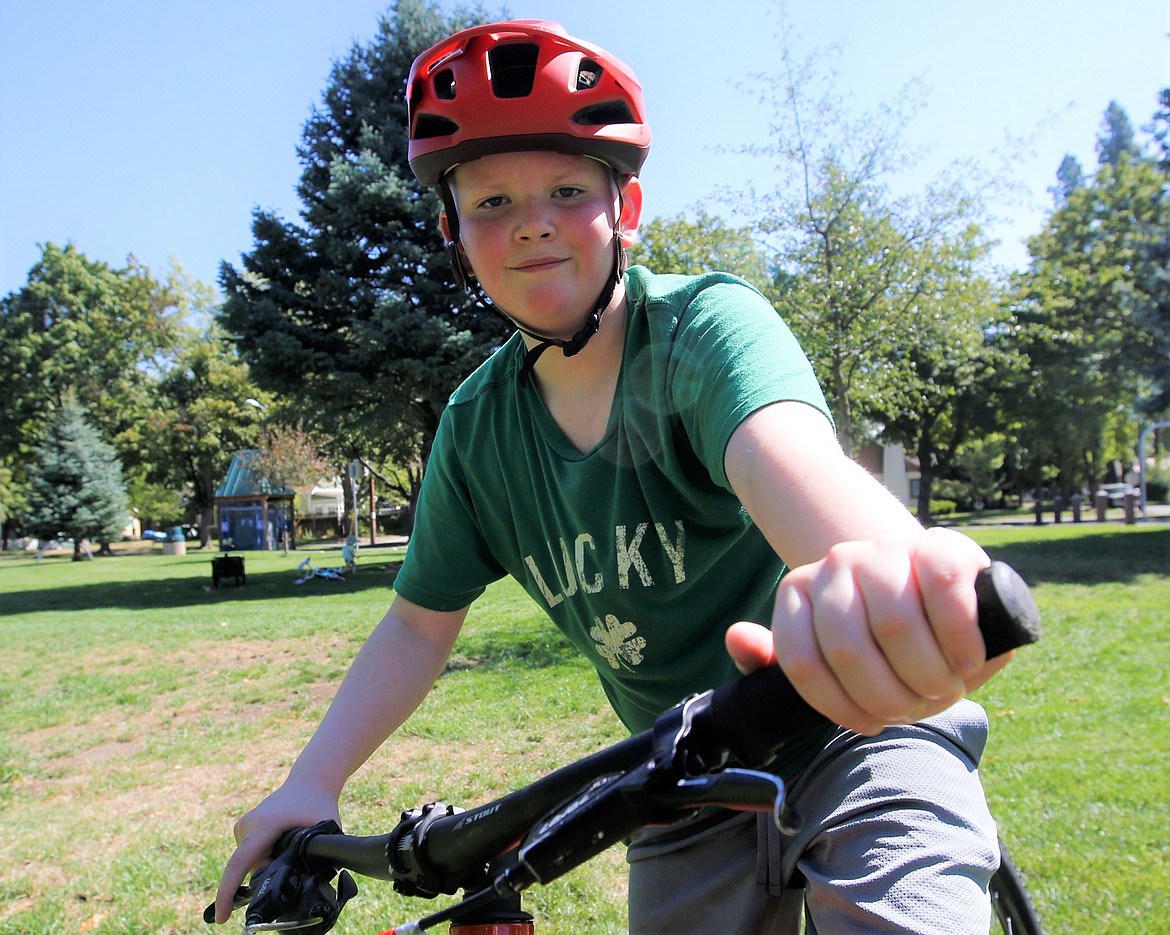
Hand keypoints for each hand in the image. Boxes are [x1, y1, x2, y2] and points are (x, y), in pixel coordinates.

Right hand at [213, 781, 340, 923]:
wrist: (309, 782)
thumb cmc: (318, 805)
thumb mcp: (324, 831)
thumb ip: (317, 857)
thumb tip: (310, 884)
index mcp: (264, 825)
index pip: (240, 863)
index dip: (228, 892)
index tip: (221, 916)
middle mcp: (247, 825)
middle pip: (251, 868)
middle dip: (269, 875)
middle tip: (296, 858)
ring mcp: (243, 826)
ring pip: (252, 864)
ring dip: (270, 864)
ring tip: (292, 842)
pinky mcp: (243, 829)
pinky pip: (251, 856)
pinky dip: (266, 858)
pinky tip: (283, 842)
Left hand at [726, 527, 1011, 734]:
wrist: (933, 601)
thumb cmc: (876, 645)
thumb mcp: (822, 659)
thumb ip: (773, 660)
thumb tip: (738, 636)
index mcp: (797, 592)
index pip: (801, 662)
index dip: (840, 707)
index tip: (871, 723)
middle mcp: (835, 563)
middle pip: (848, 650)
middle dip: (889, 698)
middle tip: (914, 707)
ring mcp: (884, 550)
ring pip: (896, 624)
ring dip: (928, 675)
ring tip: (942, 687)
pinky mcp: (938, 545)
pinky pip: (943, 590)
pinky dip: (960, 641)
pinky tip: (966, 660)